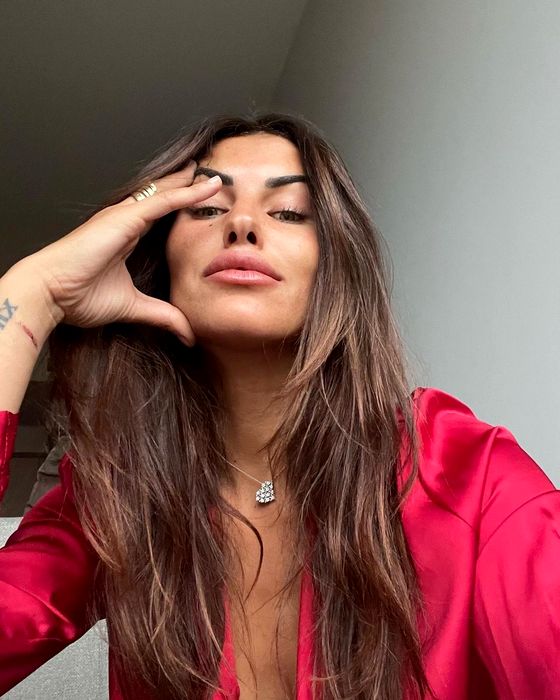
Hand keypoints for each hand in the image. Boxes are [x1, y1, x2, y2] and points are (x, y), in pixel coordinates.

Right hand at [19, 162, 221, 345]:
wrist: (52, 294)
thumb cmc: (78, 296)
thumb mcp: (133, 307)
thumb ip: (162, 316)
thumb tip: (188, 333)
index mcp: (126, 235)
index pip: (159, 214)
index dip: (180, 203)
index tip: (203, 197)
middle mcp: (126, 220)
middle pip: (164, 196)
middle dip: (187, 185)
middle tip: (213, 175)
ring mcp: (124, 216)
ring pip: (166, 192)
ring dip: (192, 182)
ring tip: (216, 173)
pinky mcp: (125, 218)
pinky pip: (163, 201)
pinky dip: (187, 193)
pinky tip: (208, 186)